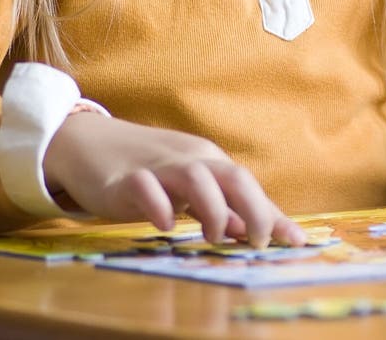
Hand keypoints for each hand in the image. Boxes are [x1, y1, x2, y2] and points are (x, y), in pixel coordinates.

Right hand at [43, 114, 305, 247]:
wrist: (88, 142)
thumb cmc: (146, 168)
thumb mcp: (186, 186)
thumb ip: (219, 207)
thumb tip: (253, 230)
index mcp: (208, 161)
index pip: (248, 185)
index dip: (273, 214)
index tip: (297, 242)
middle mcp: (190, 159)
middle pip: (232, 176)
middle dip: (254, 208)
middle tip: (257, 242)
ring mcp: (158, 166)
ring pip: (196, 177)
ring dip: (213, 208)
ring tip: (214, 237)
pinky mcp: (125, 177)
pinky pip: (146, 187)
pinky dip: (159, 205)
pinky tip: (165, 225)